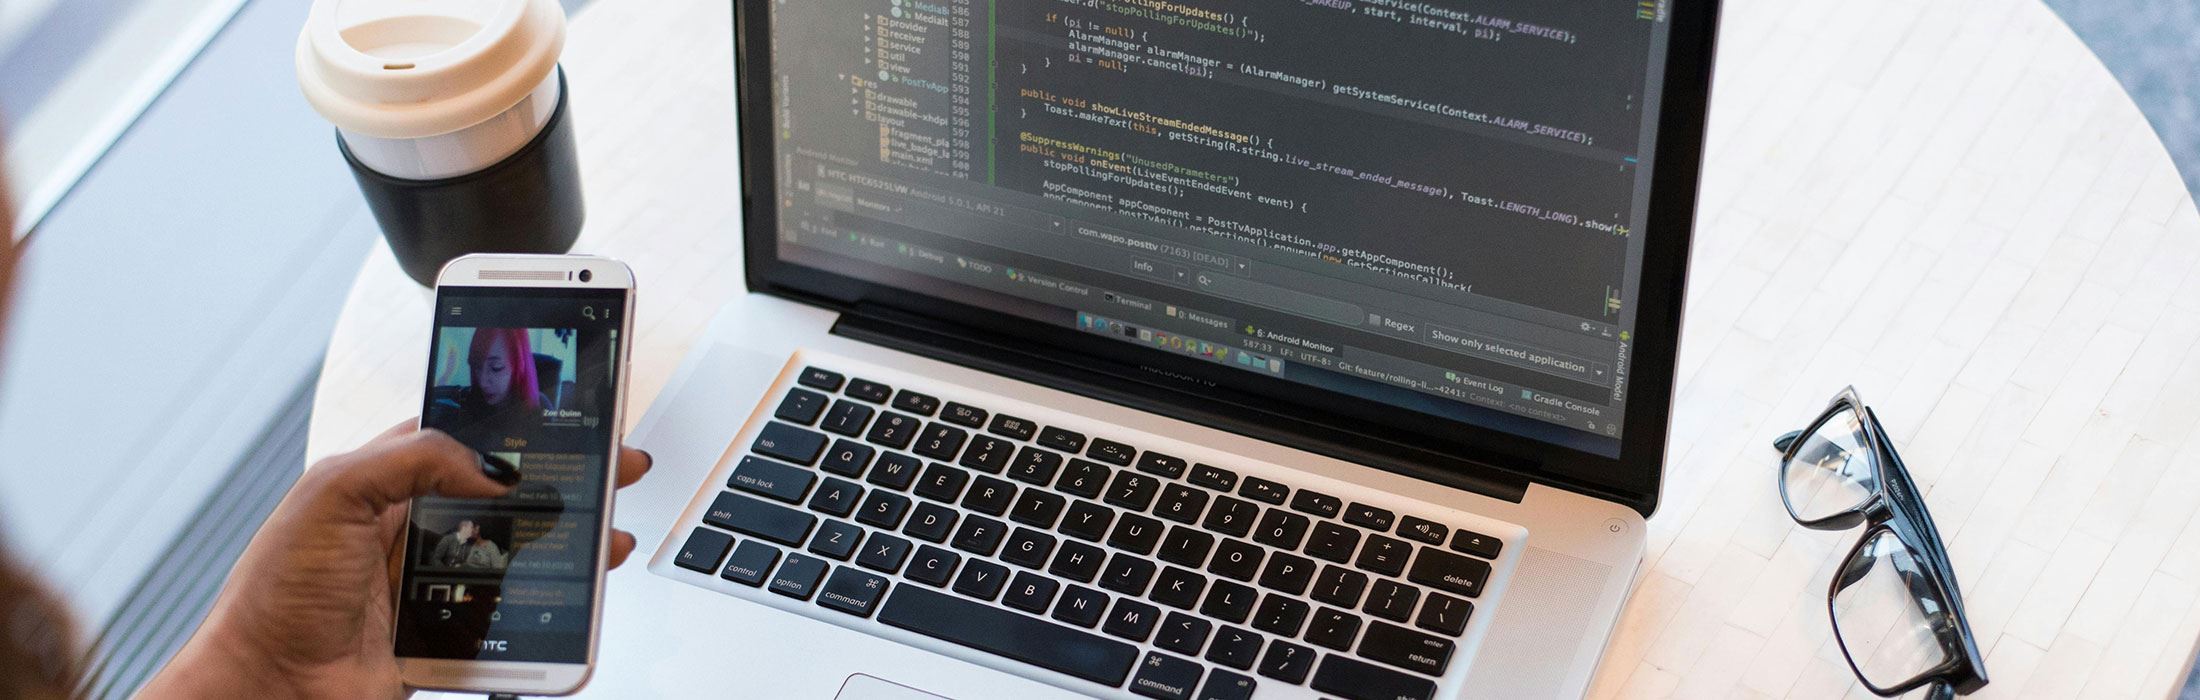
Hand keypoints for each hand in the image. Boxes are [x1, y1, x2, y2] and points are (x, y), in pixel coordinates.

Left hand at [144, 421, 650, 697]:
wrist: (268, 690)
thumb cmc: (274, 597)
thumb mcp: (332, 494)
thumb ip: (411, 459)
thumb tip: (489, 468)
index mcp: (386, 482)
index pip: (466, 437)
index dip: (518, 425)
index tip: (567, 414)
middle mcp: (414, 529)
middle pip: (509, 496)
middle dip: (566, 482)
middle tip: (615, 470)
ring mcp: (435, 584)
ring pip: (521, 556)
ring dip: (570, 548)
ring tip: (607, 541)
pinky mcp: (449, 635)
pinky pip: (512, 619)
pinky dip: (548, 612)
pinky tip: (573, 600)